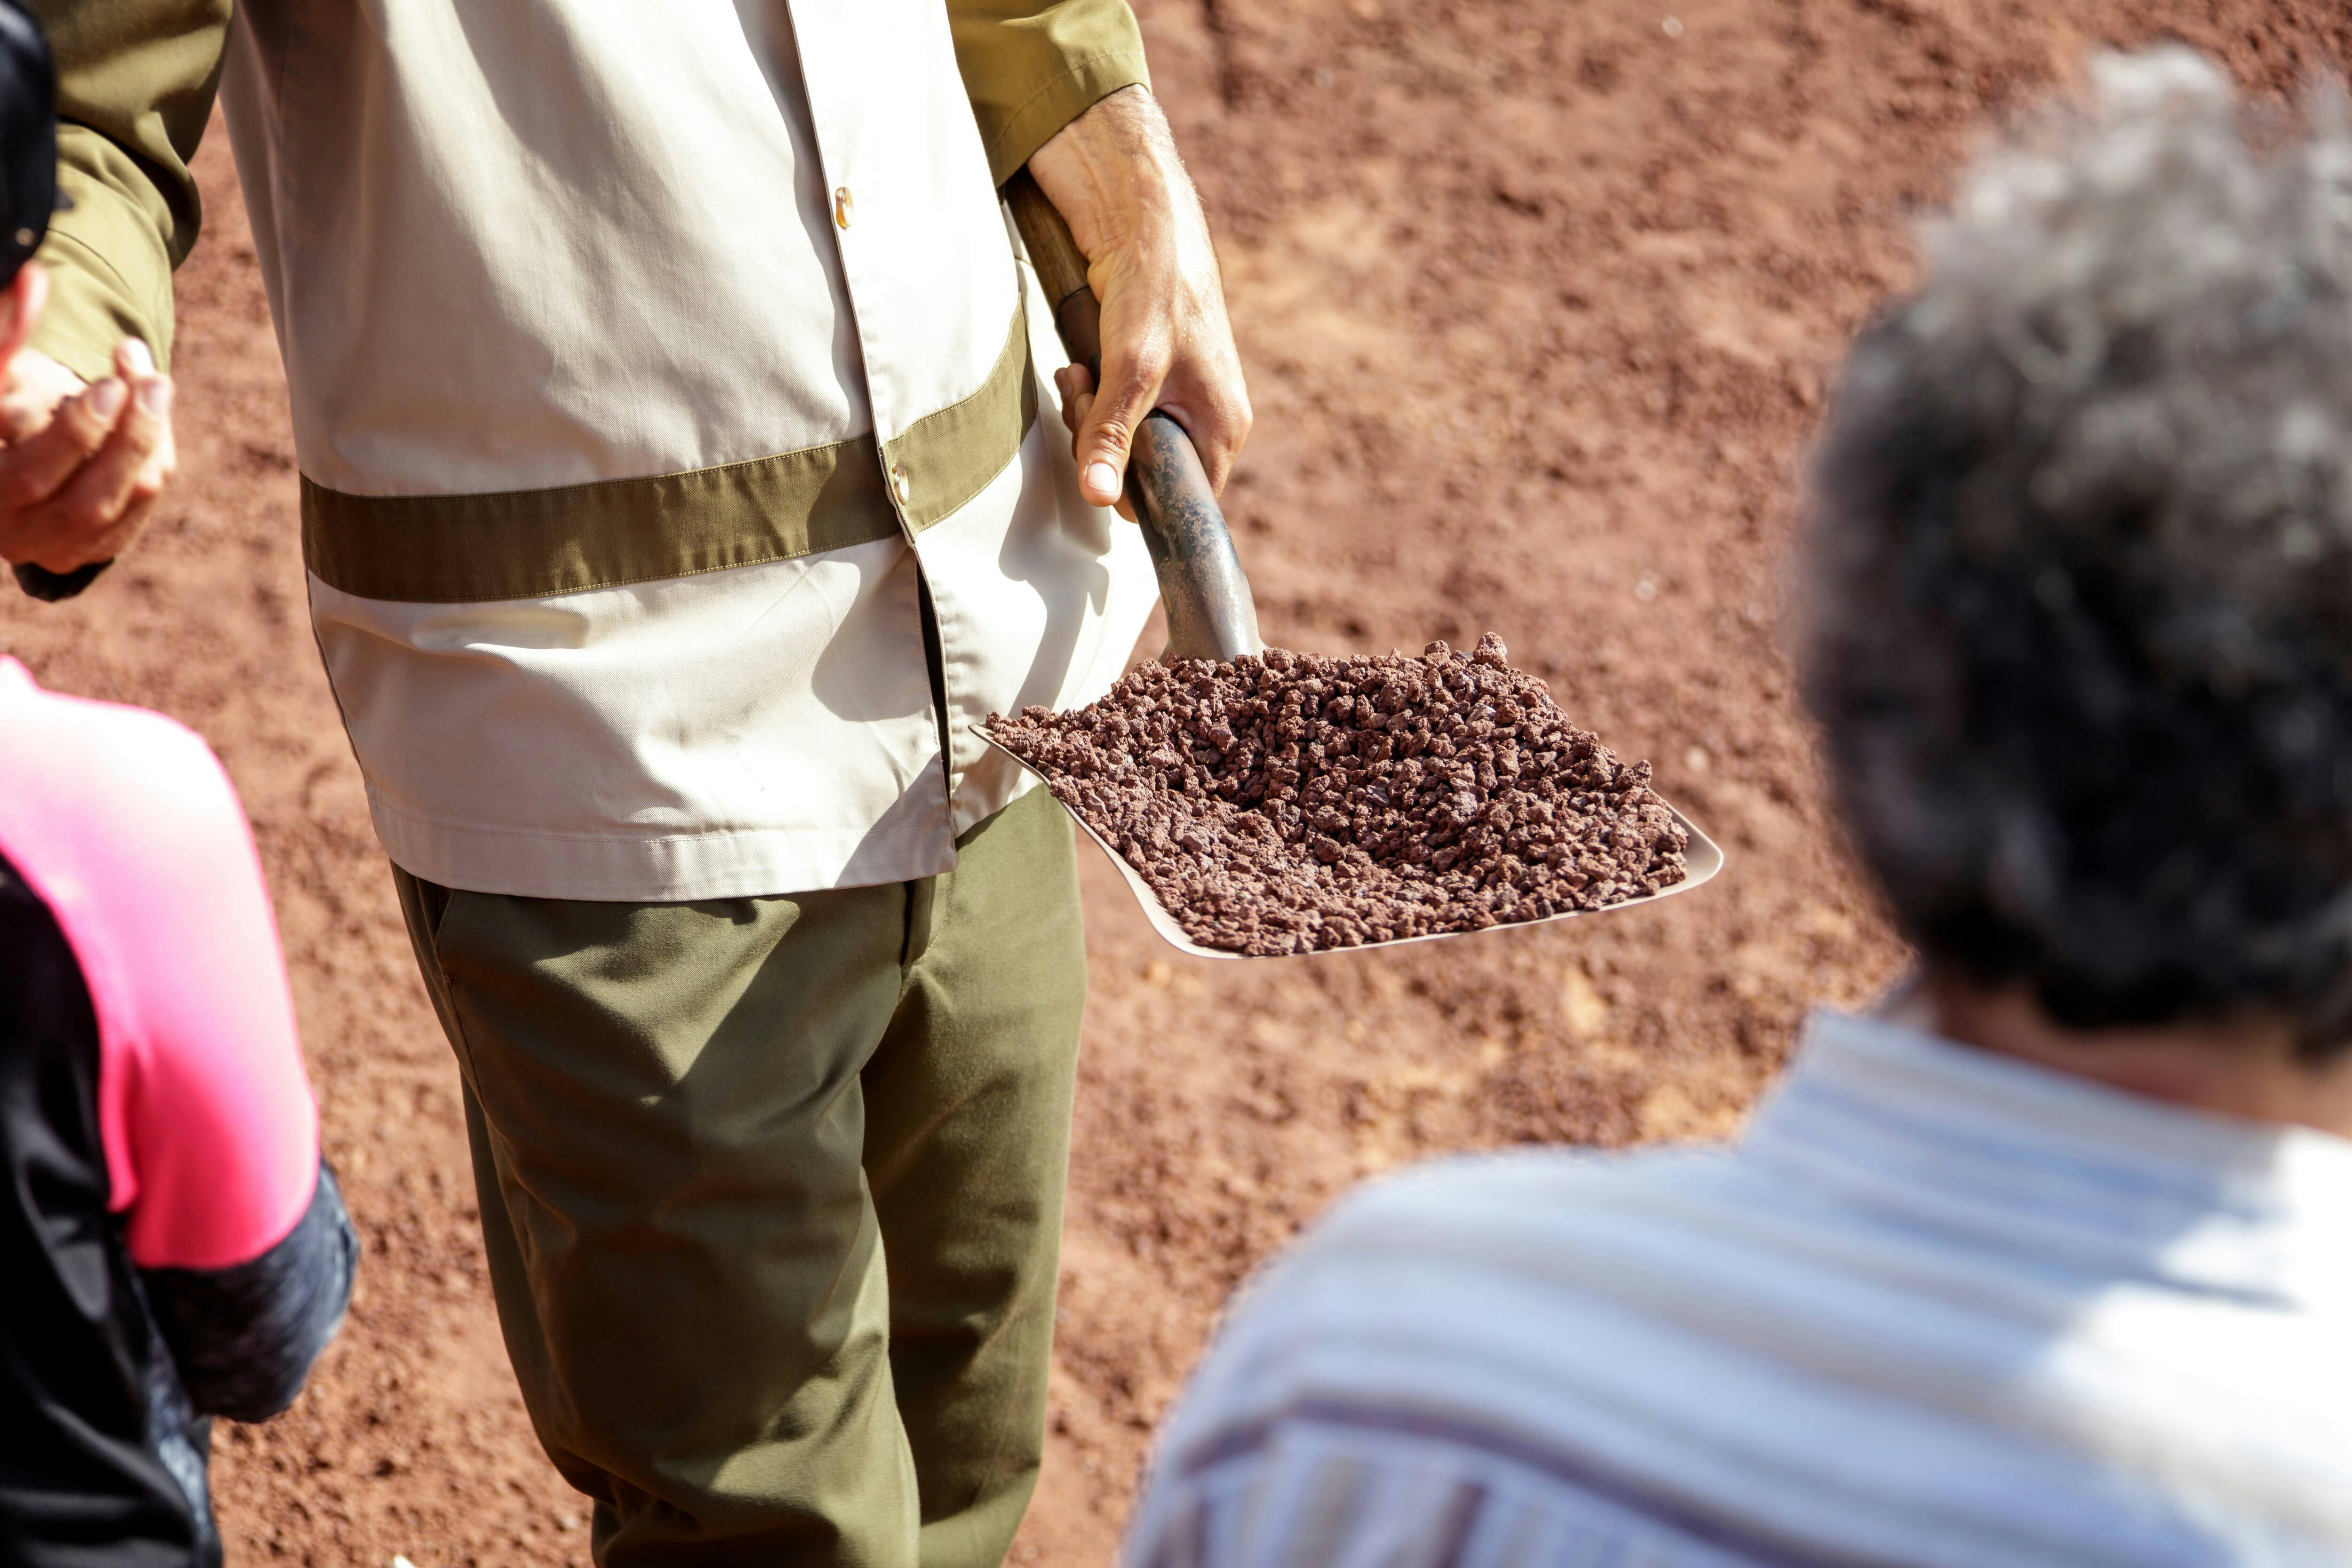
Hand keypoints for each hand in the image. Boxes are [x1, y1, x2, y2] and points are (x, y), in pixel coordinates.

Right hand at [0, 264, 178, 574]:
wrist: (16, 471)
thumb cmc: (8, 400)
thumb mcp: (12, 376)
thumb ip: (7, 336)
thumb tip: (32, 281)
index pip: (19, 458)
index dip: (72, 432)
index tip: (108, 385)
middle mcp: (1, 521)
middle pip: (61, 489)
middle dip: (112, 433)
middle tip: (136, 379)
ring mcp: (39, 546)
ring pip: (108, 502)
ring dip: (141, 438)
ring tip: (153, 380)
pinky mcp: (81, 552)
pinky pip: (134, 509)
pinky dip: (151, 456)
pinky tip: (150, 410)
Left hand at [1027, 85, 1250, 513]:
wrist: (1147, 220)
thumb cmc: (1159, 287)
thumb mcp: (1131, 370)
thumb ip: (1112, 437)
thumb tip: (1100, 498)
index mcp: (1222, 428)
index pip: (1184, 501)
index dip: (1136, 491)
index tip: (1103, 454)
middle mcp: (1206, 418)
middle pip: (1145, 472)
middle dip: (1102, 441)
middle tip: (1086, 394)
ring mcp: (1178, 397)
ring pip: (1122, 439)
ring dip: (1089, 413)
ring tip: (1082, 371)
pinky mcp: (1151, 375)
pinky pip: (1116, 408)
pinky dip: (1091, 392)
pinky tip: (1082, 363)